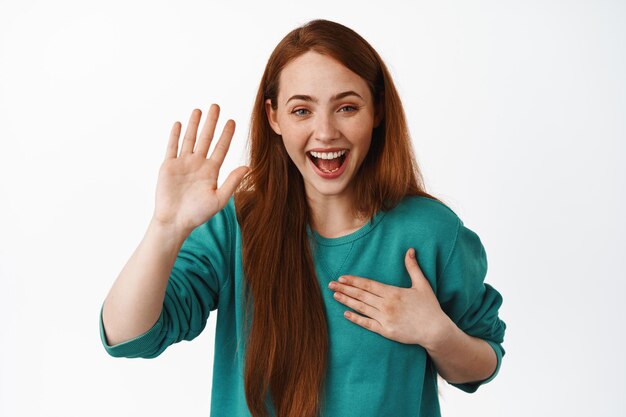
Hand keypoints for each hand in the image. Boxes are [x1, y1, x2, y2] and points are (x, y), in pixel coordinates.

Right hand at [152, 104, 248, 234]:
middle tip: (216, 106)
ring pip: (190, 139)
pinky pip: (172, 148)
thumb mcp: (219, 199)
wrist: (174, 222)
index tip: (232, 121)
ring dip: (194, 125)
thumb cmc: (197, 214)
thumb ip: (232, 182)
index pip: (221, 148)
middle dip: (211, 123)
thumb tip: (248, 167)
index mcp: (211, 171)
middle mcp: (198, 164)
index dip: (227, 135)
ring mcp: (183, 164)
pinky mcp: (168, 166)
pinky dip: (175, 136)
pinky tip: (180, 124)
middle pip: (206, 138)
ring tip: (199, 110)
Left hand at [327, 248, 453, 347]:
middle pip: (361, 295)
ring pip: (361, 308)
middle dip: (345, 289)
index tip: (342, 277)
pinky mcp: (385, 331)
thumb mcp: (422, 284)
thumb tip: (410, 250)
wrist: (435, 330)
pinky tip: (346, 314)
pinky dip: (356, 319)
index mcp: (393, 292)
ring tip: (334, 295)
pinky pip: (367, 324)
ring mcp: (385, 319)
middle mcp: (386, 305)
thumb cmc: (429, 307)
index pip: (368, 285)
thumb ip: (413, 267)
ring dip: (346, 301)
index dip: (354, 281)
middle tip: (330, 284)